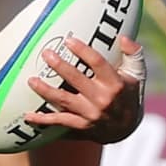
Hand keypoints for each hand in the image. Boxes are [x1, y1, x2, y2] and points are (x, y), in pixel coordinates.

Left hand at [10, 33, 135, 143]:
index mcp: (115, 84)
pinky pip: (60, 122)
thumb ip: (133, 54)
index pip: (97, 63)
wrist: (126, 128)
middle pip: (77, 80)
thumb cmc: (129, 94)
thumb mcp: (137, 74)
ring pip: (64, 101)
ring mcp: (90, 114)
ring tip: (31, 80)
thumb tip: (124, 37)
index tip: (69, 41)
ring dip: (46, 91)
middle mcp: (102, 100)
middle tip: (46, 54)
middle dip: (60, 66)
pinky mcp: (81, 126)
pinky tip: (27, 116)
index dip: (83, 51)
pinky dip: (43, 120)